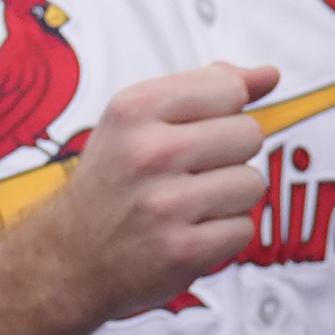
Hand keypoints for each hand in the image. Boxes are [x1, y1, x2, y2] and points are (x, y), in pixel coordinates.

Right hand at [23, 60, 273, 321]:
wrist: (66, 259)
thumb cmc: (110, 185)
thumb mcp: (138, 121)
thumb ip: (205, 90)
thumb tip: (268, 75)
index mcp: (135, 109)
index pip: (228, 89)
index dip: (224, 113)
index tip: (198, 132)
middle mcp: (149, 152)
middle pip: (249, 135)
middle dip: (230, 156)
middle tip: (191, 174)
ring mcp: (166, 204)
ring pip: (253, 183)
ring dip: (230, 198)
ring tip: (191, 205)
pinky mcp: (182, 250)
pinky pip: (244, 229)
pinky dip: (224, 235)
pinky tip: (190, 232)